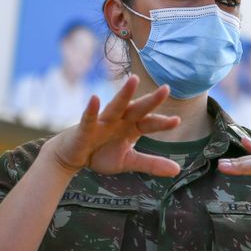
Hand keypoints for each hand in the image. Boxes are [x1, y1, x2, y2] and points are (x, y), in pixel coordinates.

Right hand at [41, 75, 180, 176]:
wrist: (73, 156)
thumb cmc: (102, 154)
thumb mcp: (129, 161)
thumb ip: (151, 164)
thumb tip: (177, 171)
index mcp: (132, 127)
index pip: (150, 123)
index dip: (162, 123)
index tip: (177, 120)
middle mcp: (120, 120)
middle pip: (138, 109)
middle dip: (151, 100)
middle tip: (166, 89)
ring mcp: (103, 122)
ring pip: (116, 105)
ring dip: (124, 93)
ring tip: (134, 79)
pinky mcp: (85, 127)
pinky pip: (89, 117)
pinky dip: (91, 109)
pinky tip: (95, 98)